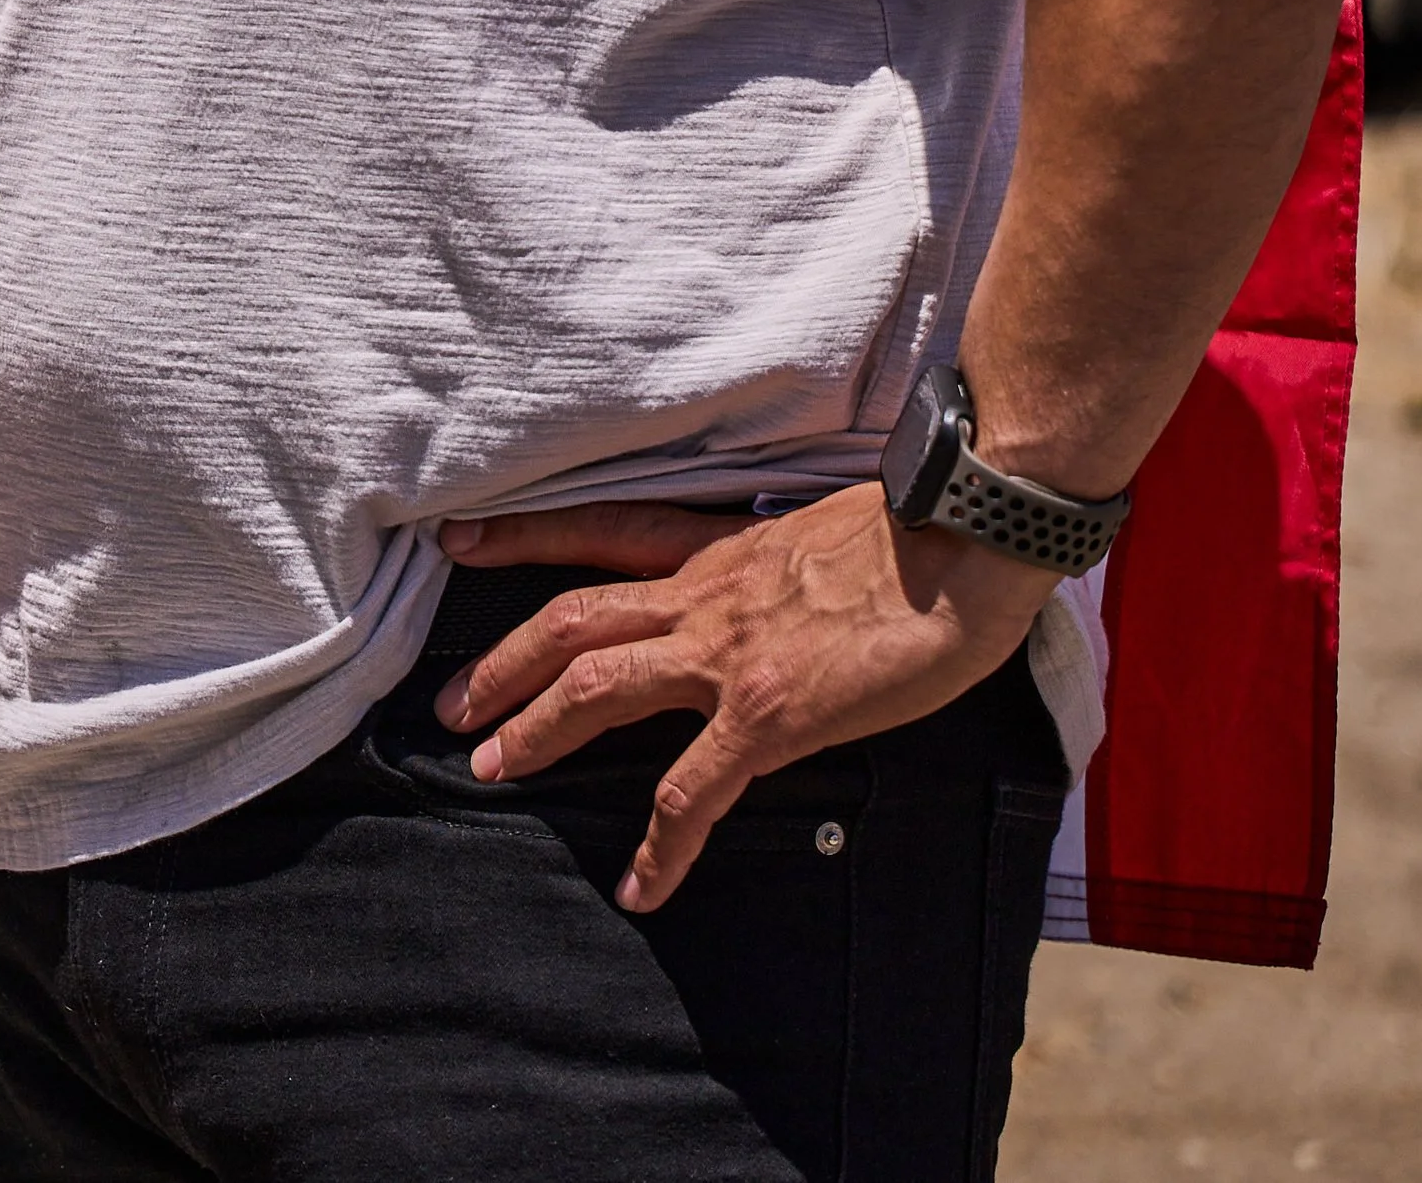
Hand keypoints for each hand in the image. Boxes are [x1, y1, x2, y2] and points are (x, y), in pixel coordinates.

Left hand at [433, 487, 1054, 912]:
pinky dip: (661, 845)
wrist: (966, 541)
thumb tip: (772, 602)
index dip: (526, 539)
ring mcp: (730, 652)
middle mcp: (708, 594)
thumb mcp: (819, 541)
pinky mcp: (769, 713)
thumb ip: (773, 575)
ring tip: (495, 769)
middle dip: (506, 663)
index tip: (462, 541)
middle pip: (574, 618)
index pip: (604, 533)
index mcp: (722, 553)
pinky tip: (642, 888)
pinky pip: (692, 791)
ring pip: (600, 684)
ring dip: (538, 728)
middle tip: (455, 706)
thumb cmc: (918, 537)